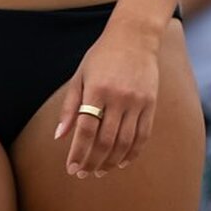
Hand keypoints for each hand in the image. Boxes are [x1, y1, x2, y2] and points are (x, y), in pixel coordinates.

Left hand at [54, 23, 160, 177]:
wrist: (135, 37)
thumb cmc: (102, 56)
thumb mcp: (80, 75)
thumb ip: (70, 106)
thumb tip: (59, 136)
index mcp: (96, 88)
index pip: (86, 129)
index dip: (78, 152)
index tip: (71, 168)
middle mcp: (118, 97)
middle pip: (105, 140)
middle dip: (92, 161)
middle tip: (83, 173)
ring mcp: (136, 101)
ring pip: (124, 142)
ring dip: (110, 162)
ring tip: (99, 171)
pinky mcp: (151, 104)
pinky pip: (142, 136)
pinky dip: (132, 153)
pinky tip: (120, 162)